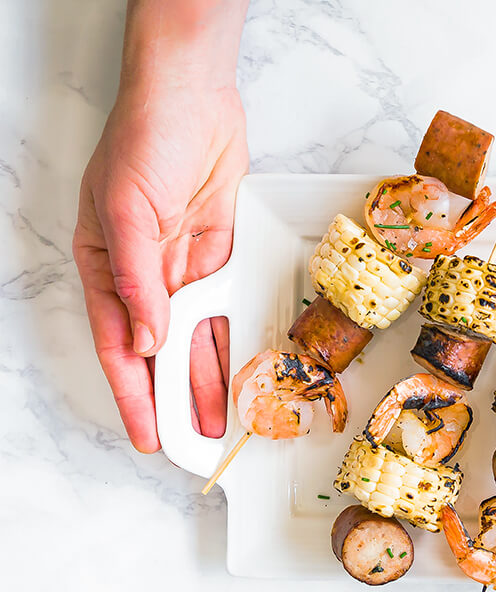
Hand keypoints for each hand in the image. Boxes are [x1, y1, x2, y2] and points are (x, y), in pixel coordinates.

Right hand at [73, 78, 246, 451]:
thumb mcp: (127, 211)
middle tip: (194, 442)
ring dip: (206, 378)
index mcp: (105, 268)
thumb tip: (149, 341)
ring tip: (221, 421)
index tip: (148, 435)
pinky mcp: (218, 253)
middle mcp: (143, 274)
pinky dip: (230, 337)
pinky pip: (224, 306)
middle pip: (159, 351)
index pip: (118, 346)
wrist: (192, 97)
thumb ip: (139, 281)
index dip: (133, 395)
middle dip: (174, 400)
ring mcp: (182, 265)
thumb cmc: (143, 140)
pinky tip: (241, 367)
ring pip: (195, 337)